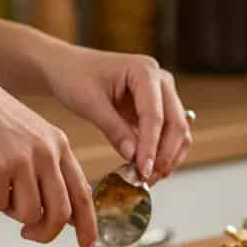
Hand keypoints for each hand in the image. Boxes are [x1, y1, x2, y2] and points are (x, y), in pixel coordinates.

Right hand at [0, 54, 97, 246]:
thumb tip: (57, 213)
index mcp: (59, 144)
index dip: (88, 227)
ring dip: (12, 212)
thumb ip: (47, 169)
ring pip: (30, 214)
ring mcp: (24, 159)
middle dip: (46, 233)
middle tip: (29, 234)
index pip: (84, 194)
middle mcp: (48, 151)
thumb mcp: (29, 136)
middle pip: (62, 213)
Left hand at [45, 47, 192, 182]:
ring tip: (148, 178)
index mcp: (144, 71)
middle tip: (147, 179)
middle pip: (176, 123)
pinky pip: (168, 133)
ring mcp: (162, 94)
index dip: (150, 146)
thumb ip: (114, 129)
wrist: (68, 67)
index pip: (155, 115)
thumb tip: (134, 157)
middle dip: (164, 155)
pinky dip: (162, 152)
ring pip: (178, 130)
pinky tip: (148, 168)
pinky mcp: (158, 108)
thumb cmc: (75, 76)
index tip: (143, 170)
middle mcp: (160, 81)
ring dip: (168, 157)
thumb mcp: (89, 103)